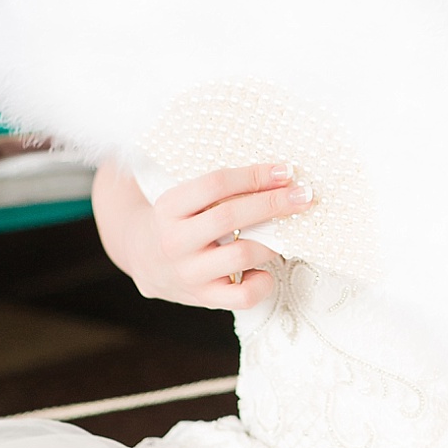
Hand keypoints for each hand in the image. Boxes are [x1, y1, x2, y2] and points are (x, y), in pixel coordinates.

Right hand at [92, 160, 312, 311]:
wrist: (143, 258)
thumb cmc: (176, 215)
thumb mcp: (180, 192)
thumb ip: (213, 179)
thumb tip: (264, 149)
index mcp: (168, 206)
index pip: (214, 184)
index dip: (254, 175)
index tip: (286, 169)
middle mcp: (175, 240)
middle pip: (232, 217)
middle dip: (273, 203)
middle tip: (304, 195)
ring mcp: (189, 273)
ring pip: (241, 255)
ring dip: (272, 240)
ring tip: (288, 231)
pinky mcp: (203, 298)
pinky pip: (243, 296)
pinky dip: (263, 281)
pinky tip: (265, 268)